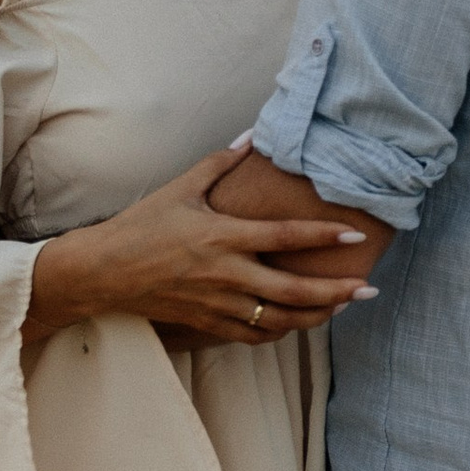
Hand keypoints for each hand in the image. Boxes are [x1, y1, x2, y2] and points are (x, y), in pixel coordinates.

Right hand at [26, 149, 377, 347]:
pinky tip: (298, 323)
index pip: (287, 236)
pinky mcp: (206, 323)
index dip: (325, 236)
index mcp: (223, 236)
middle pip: (294, 291)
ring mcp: (217, 303)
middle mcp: (226, 274)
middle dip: (336, 292)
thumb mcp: (181, 188)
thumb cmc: (140, 225)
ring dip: (315, 316)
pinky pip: (252, 335)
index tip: (356, 236)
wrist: (102, 271)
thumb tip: (253, 135)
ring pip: (278, 320)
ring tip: (341, 307)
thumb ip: (221, 163)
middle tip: (367, 290)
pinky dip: (280, 331)